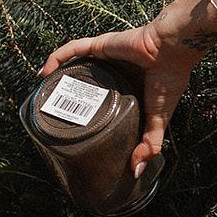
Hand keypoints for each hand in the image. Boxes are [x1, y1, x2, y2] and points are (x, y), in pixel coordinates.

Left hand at [41, 23, 199, 175]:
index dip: (89, 112)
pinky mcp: (100, 46)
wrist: (172, 51)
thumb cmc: (170, 79)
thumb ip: (149, 144)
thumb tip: (137, 171)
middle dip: (69, 96)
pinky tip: (43, 72)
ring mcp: (105, 58)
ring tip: (44, 93)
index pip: (103, 100)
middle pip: (85, 84)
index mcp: (128, 87)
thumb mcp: (159, 118)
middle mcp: (114, 72)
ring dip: (57, 77)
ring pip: (75, 66)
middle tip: (57, 113)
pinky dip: (56, 58)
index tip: (77, 127)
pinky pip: (72, 48)